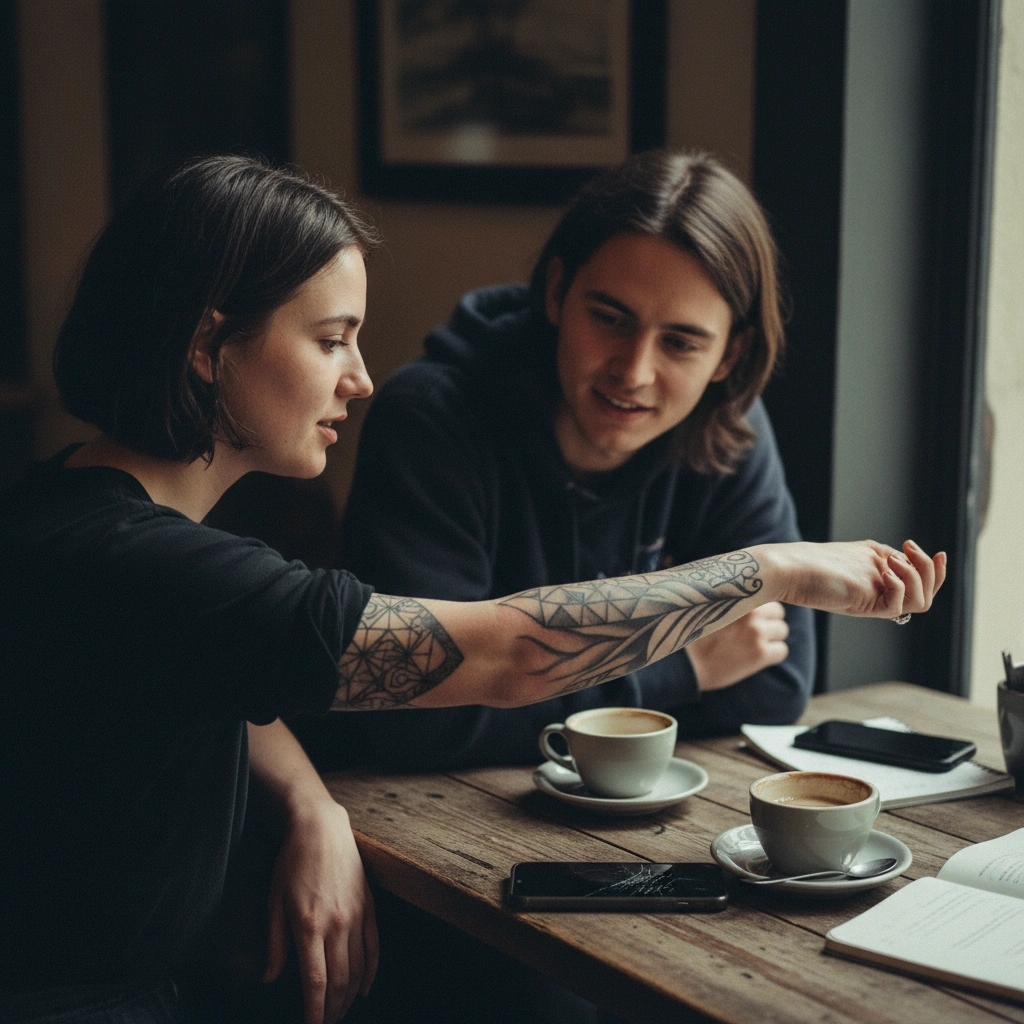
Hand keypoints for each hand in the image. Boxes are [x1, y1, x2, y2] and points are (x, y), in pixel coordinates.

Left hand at [265, 799, 378, 1023]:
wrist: (322, 828)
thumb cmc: (292, 862)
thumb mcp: (274, 901)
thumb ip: (275, 944)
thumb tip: (271, 979)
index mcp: (309, 926)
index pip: (315, 982)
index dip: (314, 1011)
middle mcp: (336, 925)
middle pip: (339, 981)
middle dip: (333, 1009)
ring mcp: (356, 916)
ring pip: (358, 968)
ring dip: (350, 996)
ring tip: (341, 1011)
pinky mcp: (368, 906)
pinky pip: (374, 947)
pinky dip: (371, 972)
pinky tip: (365, 988)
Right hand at [687, 602, 788, 691]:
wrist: (686, 666)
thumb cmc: (694, 636)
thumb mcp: (708, 607)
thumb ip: (728, 597)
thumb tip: (745, 589)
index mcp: (738, 597)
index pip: (769, 593)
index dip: (761, 606)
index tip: (754, 614)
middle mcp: (751, 613)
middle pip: (779, 612)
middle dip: (769, 621)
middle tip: (753, 632)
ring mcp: (757, 633)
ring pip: (782, 631)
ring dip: (772, 638)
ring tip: (752, 645)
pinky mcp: (761, 654)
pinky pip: (781, 650)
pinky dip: (772, 655)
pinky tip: (755, 657)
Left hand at [765, 539, 945, 618]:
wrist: (791, 569)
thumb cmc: (818, 559)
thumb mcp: (862, 552)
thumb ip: (885, 555)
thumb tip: (905, 555)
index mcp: (882, 583)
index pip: (922, 585)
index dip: (936, 571)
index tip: (937, 552)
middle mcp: (881, 594)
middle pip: (926, 594)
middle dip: (931, 572)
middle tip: (912, 550)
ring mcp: (874, 601)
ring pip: (918, 601)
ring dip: (916, 576)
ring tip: (893, 560)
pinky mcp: (864, 606)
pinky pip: (898, 605)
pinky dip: (899, 585)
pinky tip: (886, 570)